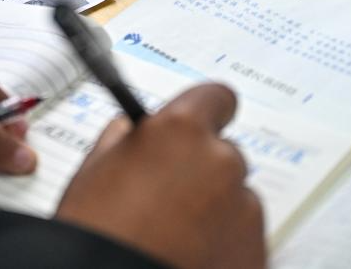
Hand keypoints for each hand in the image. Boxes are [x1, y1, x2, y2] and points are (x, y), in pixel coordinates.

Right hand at [56, 84, 265, 268]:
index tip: (195, 127)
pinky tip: (189, 254)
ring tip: (175, 236)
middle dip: (201, 170)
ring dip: (214, 209)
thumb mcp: (93, 173)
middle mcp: (221, 162)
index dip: (203, 113)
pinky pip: (244, 236)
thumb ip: (120, 140)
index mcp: (181, 132)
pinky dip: (224, 243)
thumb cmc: (97, 233)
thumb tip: (128, 130)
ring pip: (235, 197)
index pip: (216, 98)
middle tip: (168, 198)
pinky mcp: (257, 251)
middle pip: (223, 153)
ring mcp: (245, 209)